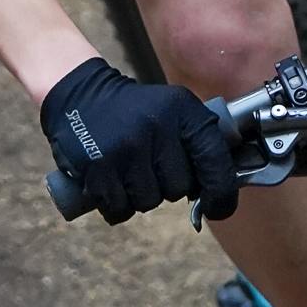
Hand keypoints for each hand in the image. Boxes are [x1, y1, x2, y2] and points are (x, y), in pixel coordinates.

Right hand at [39, 59, 240, 225]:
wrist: (83, 96)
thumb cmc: (138, 112)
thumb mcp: (175, 110)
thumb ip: (201, 143)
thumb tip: (223, 190)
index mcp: (183, 112)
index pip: (214, 160)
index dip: (221, 192)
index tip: (217, 207)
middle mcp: (157, 127)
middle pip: (179, 189)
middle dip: (168, 186)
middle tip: (152, 165)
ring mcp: (126, 148)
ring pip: (149, 202)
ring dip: (141, 196)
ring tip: (130, 171)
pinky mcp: (99, 167)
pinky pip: (120, 209)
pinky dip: (118, 205)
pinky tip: (112, 183)